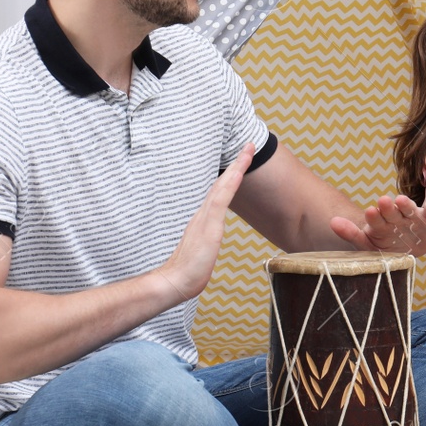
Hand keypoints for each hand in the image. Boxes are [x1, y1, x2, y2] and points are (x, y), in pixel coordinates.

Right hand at [156, 144, 252, 301]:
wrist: (176, 281)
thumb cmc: (189, 269)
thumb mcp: (203, 251)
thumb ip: (205, 242)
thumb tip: (209, 241)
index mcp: (204, 218)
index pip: (220, 191)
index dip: (232, 174)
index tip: (243, 159)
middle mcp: (204, 213)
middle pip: (223, 182)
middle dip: (237, 163)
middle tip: (250, 144)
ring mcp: (206, 218)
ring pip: (223, 186)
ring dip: (237, 167)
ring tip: (249, 150)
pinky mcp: (208, 226)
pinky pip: (221, 199)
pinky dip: (230, 183)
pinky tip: (238, 172)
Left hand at [330, 194, 425, 255]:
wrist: (412, 249)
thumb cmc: (387, 247)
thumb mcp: (370, 245)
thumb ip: (352, 234)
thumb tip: (333, 221)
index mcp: (381, 224)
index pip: (376, 220)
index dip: (374, 217)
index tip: (369, 211)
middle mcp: (396, 218)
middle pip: (391, 212)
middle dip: (387, 207)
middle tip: (382, 201)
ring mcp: (413, 217)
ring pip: (409, 209)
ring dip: (406, 205)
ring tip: (402, 201)